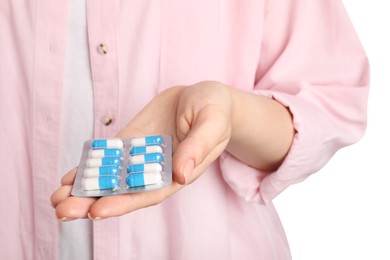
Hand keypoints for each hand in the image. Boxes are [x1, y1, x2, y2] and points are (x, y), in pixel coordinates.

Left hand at [51, 81, 234, 219]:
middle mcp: (157, 170)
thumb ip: (198, 147)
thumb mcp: (212, 123)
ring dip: (85, 188)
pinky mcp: (133, 142)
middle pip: (124, 191)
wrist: (203, 96)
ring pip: (112, 177)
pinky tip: (69, 176)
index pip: (149, 193)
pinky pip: (110, 157)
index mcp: (178, 172)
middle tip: (63, 210)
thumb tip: (181, 175)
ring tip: (57, 197)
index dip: (124, 203)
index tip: (97, 211)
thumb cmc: (215, 110)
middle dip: (94, 201)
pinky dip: (90, 167)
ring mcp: (142, 156)